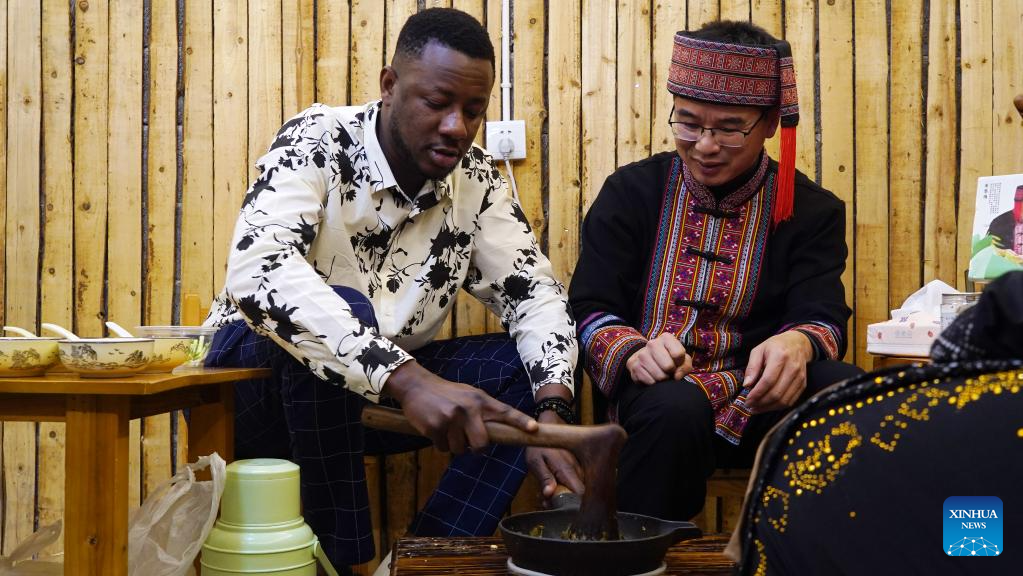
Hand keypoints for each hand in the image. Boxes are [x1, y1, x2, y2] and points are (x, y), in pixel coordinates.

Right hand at [382, 360, 536, 453]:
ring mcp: (451, 418)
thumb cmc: (447, 394)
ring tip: (448, 430)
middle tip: (471, 445)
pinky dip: (440, 444)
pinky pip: (444, 449)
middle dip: (477, 449)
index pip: (504, 411)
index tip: (533, 429)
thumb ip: (482, 411)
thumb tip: (494, 435)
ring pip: (461, 449)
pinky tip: (436, 430)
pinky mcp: (435, 427)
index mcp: (480, 400)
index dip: (520, 421)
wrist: (417, 386)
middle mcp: (468, 408)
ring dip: (455, 445)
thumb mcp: (468, 396)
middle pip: (482, 444)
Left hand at [525, 410, 584, 502]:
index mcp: (567, 470)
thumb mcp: (535, 461)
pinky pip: (575, 484)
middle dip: (563, 503)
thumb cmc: (540, 445)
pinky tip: (551, 488)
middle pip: (578, 496)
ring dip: (562, 496)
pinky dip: (564, 489)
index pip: (579, 494)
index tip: (553, 506)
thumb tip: (549, 494)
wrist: (550, 428)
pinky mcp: (578, 469)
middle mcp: (577, 471)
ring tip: (545, 494)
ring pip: (577, 491)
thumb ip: (544, 477)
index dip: (569, 505)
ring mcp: (579, 469)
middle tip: (545, 501)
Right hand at [625, 332, 692, 384]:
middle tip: (668, 370)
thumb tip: (676, 376)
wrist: (647, 357)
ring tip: (661, 373)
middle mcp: (652, 343)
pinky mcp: (634, 366)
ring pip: (659, 376)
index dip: (680, 363)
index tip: (677, 362)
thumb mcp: (682, 359)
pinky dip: (654, 383)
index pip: (678, 354)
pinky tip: (652, 376)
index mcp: (666, 338)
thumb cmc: (669, 359)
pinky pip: (650, 381)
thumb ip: (685, 366)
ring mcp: (641, 355)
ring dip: (663, 379)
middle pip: (668, 366)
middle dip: (671, 372)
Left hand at [743, 331, 813, 413]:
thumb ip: (752, 367)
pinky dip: (778, 407)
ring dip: (768, 407)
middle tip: (750, 406)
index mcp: (780, 356)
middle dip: (761, 403)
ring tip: (756, 408)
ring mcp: (800, 377)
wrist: (798, 344)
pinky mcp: (803, 384)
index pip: (768, 381)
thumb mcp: (759, 350)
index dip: (757, 393)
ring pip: (784, 400)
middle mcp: (792, 368)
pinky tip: (767, 406)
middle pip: (776, 393)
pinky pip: (791, 401)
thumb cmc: (775, 346)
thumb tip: (747, 385)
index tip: (747, 400)